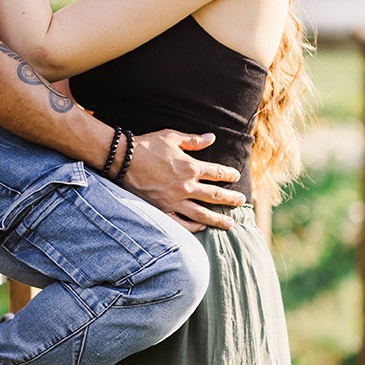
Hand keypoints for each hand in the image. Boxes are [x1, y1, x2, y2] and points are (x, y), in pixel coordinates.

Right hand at [122, 129, 244, 230]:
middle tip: (241, 201)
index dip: (229, 174)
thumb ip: (193, 140)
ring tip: (229, 223)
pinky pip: (180, 223)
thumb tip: (212, 137)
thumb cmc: (146, 146)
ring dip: (217, 219)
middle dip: (231, 199)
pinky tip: (202, 227)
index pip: (217, 173)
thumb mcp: (171, 137)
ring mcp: (174, 200)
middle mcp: (185, 186)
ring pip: (202, 213)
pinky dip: (193, 227)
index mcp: (190, 167)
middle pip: (215, 195)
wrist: (122, 160)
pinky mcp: (161, 209)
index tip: (236, 176)